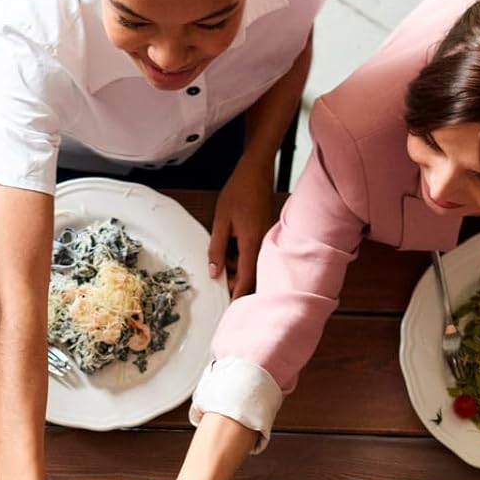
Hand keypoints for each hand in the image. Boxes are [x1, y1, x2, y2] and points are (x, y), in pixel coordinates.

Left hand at [207, 159, 275, 297]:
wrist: (256, 170)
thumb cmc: (238, 191)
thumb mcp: (221, 221)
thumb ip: (216, 249)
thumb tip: (214, 272)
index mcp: (252, 243)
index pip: (246, 278)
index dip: (237, 295)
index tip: (230, 309)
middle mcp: (263, 244)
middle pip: (251, 274)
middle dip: (235, 279)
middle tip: (218, 274)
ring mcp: (265, 239)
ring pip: (252, 264)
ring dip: (237, 266)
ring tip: (222, 251)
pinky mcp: (264, 234)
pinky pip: (254, 253)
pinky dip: (242, 255)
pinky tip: (231, 244)